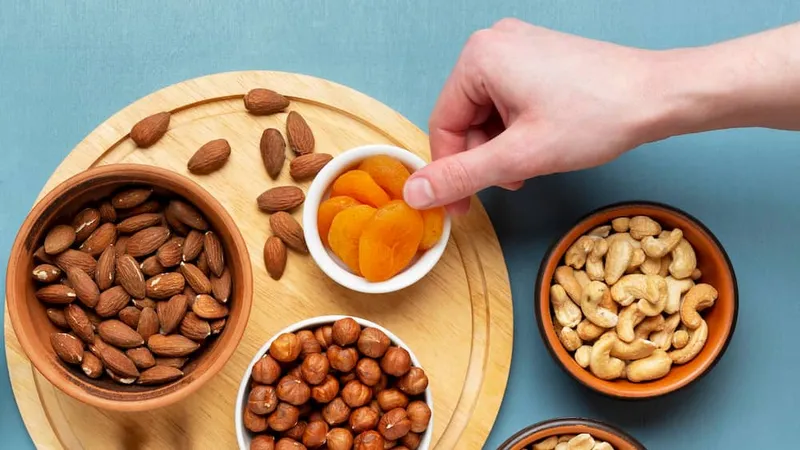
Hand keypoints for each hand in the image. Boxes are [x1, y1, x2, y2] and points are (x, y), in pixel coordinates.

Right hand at [403, 19, 663, 213]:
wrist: (659, 96)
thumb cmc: (597, 116)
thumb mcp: (519, 156)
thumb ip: (461, 176)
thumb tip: (415, 194)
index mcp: (479, 57)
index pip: (442, 124)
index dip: (449, 172)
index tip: (460, 207)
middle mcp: (493, 43)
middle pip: (465, 119)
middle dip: (485, 158)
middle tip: (513, 181)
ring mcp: (518, 47)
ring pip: (488, 114)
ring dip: (503, 148)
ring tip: (534, 164)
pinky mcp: (538, 57)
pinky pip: (508, 101)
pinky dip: (518, 130)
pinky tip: (542, 143)